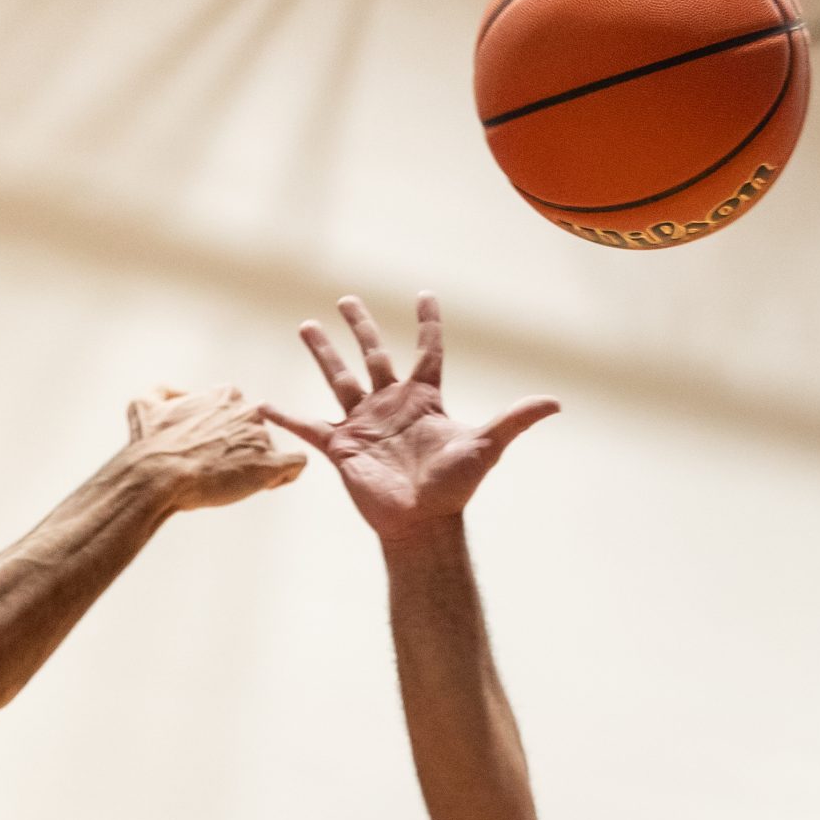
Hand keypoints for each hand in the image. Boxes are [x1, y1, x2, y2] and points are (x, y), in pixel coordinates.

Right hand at [121, 386, 306, 511]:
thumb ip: (164, 392)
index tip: (218, 449)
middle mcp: (248, 410)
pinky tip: (269, 484)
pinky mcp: (269, 464)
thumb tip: (177, 395)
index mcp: (225, 395)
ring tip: (236, 484)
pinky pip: (296, 464)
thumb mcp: (145, 403)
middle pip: (257, 431)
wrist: (157, 474)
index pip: (240, 410)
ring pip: (272, 450)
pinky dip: (287, 474)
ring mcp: (261, 437)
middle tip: (224, 470)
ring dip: (259, 467)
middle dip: (245, 450)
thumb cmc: (150, 443)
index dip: (232, 432)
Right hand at [263, 293, 558, 543]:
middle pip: (373, 355)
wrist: (422, 524)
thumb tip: (556, 403)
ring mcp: (364, 424)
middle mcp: (391, 405)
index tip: (425, 295)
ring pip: (338, 378)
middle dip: (360, 327)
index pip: (427, 350)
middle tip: (347, 300)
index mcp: (424, 398)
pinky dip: (285, 417)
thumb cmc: (454, 488)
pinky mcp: (342, 448)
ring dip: (322, 353)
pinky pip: (308, 427)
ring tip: (306, 325)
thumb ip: (515, 420)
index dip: (428, 323)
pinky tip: (263, 405)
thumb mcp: (486, 446)